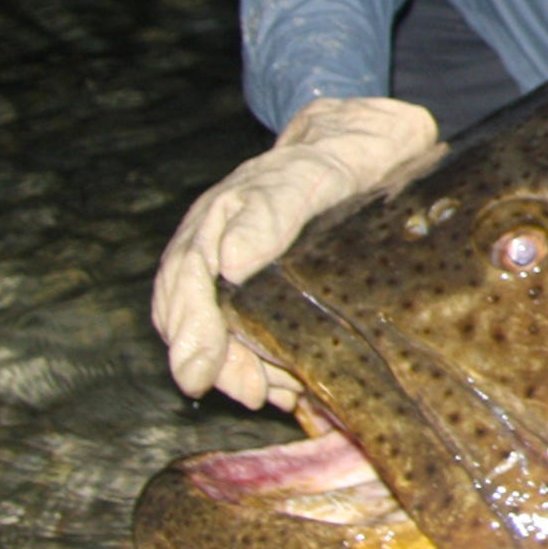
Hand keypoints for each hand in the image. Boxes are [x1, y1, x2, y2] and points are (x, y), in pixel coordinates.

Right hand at [154, 97, 440, 407]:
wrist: (361, 154)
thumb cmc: (331, 164)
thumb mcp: (306, 180)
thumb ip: (269, 215)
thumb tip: (229, 263)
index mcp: (214, 223)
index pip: (186, 283)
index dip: (190, 331)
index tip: (197, 373)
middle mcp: (214, 252)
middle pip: (192, 319)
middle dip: (215, 363)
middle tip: (253, 394)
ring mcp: (234, 274)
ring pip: (218, 334)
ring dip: (240, 370)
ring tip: (277, 393)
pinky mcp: (262, 294)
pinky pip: (246, 337)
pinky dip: (260, 365)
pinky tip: (286, 386)